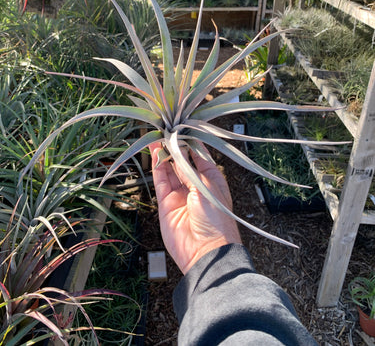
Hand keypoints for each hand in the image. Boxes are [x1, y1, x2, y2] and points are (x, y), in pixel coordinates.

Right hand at [149, 142, 241, 274]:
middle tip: (167, 129)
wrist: (206, 252)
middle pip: (182, 162)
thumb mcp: (206, 187)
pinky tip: (155, 153)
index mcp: (212, 180)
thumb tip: (182, 149)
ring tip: (158, 136)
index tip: (182, 129)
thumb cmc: (216, 219)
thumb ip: (190, 168)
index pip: (199, 156)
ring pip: (169, 169)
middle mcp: (195, 186)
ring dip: (164, 154)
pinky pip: (160, 181)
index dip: (190, 143)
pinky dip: (157, 167)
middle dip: (175, 146)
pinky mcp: (166, 203)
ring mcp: (180, 194)